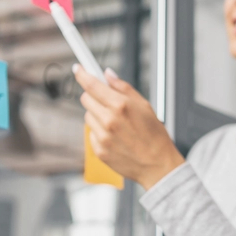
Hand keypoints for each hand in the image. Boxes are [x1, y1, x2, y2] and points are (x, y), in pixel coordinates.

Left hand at [74, 66, 185, 189]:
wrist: (157, 165)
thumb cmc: (154, 136)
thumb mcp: (144, 105)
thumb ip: (123, 88)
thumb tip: (108, 75)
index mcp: (120, 105)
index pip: (92, 84)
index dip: (82, 74)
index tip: (78, 69)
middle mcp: (108, 120)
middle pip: (85, 99)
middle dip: (94, 96)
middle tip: (106, 101)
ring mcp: (102, 136)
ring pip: (88, 116)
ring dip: (97, 115)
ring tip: (116, 124)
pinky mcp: (98, 150)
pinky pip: (91, 133)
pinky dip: (99, 132)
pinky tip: (115, 137)